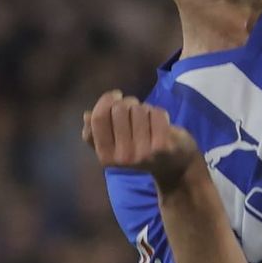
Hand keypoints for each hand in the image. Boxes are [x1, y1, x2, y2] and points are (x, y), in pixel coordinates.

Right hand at [83, 92, 200, 193]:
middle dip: (128, 103)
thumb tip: (86, 116)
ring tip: (148, 120)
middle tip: (136, 111)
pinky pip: (155, 113)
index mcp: (105, 156)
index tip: (115, 96)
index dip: (106, 100)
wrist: (174, 166)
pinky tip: (161, 123)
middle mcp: (122, 157)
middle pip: (118, 109)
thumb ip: (97, 132)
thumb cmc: (140, 149)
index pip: (98, 118)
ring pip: (138, 109)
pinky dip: (159, 112)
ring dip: (144, 108)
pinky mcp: (162, 147)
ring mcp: (143, 153)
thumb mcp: (114, 144)